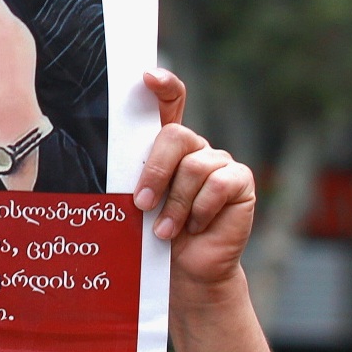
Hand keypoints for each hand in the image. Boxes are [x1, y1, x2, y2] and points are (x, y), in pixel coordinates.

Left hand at [132, 70, 255, 290]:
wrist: (186, 273)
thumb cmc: (154, 237)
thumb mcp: (138, 205)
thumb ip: (134, 178)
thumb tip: (110, 168)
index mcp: (167, 147)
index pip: (169, 103)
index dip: (162, 86)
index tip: (146, 77)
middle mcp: (195, 149)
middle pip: (175, 136)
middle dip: (155, 171)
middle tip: (142, 204)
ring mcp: (220, 163)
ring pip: (194, 167)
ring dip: (176, 205)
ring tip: (165, 231)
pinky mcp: (240, 182)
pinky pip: (219, 185)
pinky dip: (201, 210)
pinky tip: (195, 228)